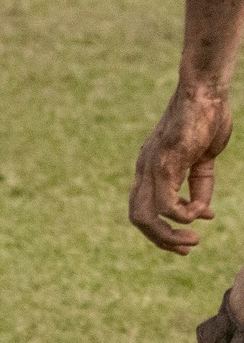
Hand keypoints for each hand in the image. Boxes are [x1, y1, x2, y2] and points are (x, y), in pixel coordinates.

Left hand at [131, 84, 232, 253]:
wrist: (203, 93)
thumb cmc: (204, 120)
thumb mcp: (202, 160)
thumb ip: (199, 185)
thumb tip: (201, 213)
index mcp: (150, 169)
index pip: (142, 208)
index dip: (160, 230)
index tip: (189, 238)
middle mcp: (144, 170)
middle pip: (137, 218)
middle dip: (160, 240)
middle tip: (187, 249)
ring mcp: (151, 167)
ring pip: (145, 216)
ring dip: (168, 235)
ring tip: (194, 240)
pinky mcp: (164, 163)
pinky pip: (165, 203)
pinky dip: (183, 215)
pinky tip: (202, 212)